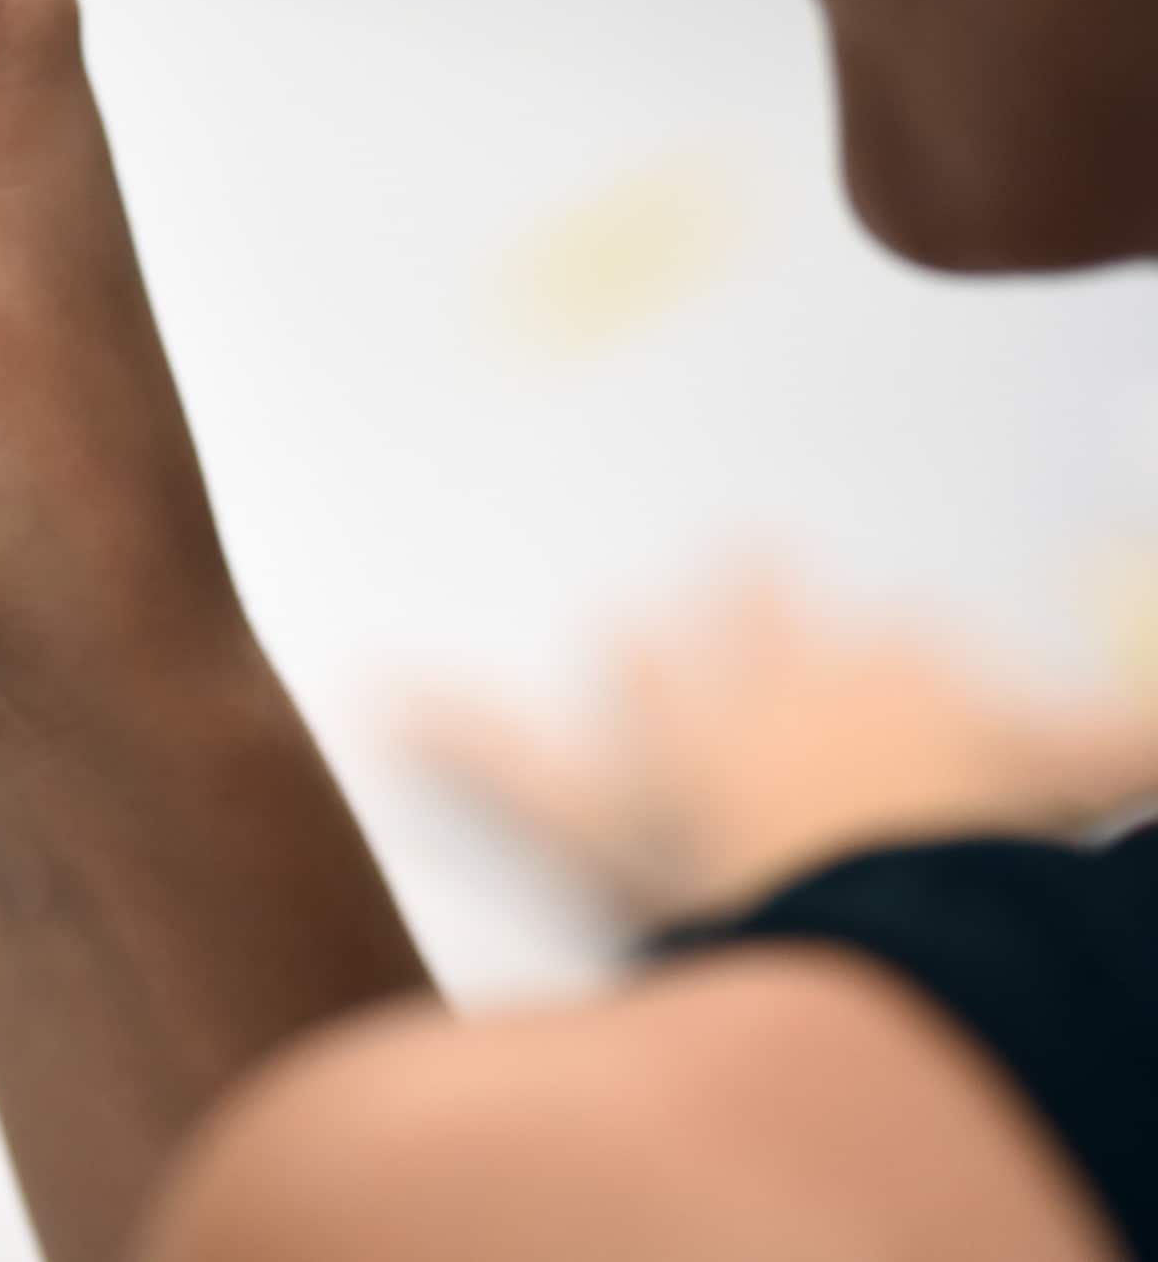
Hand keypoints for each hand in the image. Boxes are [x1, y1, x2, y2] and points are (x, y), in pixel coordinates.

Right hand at [411, 568, 1157, 924]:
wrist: (872, 900)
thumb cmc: (714, 866)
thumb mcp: (576, 823)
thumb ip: (480, 748)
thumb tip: (375, 680)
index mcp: (701, 709)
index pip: (658, 667)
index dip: (650, 659)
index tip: (633, 630)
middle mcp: (803, 682)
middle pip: (777, 627)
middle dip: (764, 601)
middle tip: (761, 555)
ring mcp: (922, 705)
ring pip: (908, 651)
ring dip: (905, 657)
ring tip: (916, 639)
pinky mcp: (1034, 749)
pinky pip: (1108, 729)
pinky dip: (1130, 726)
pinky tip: (1146, 714)